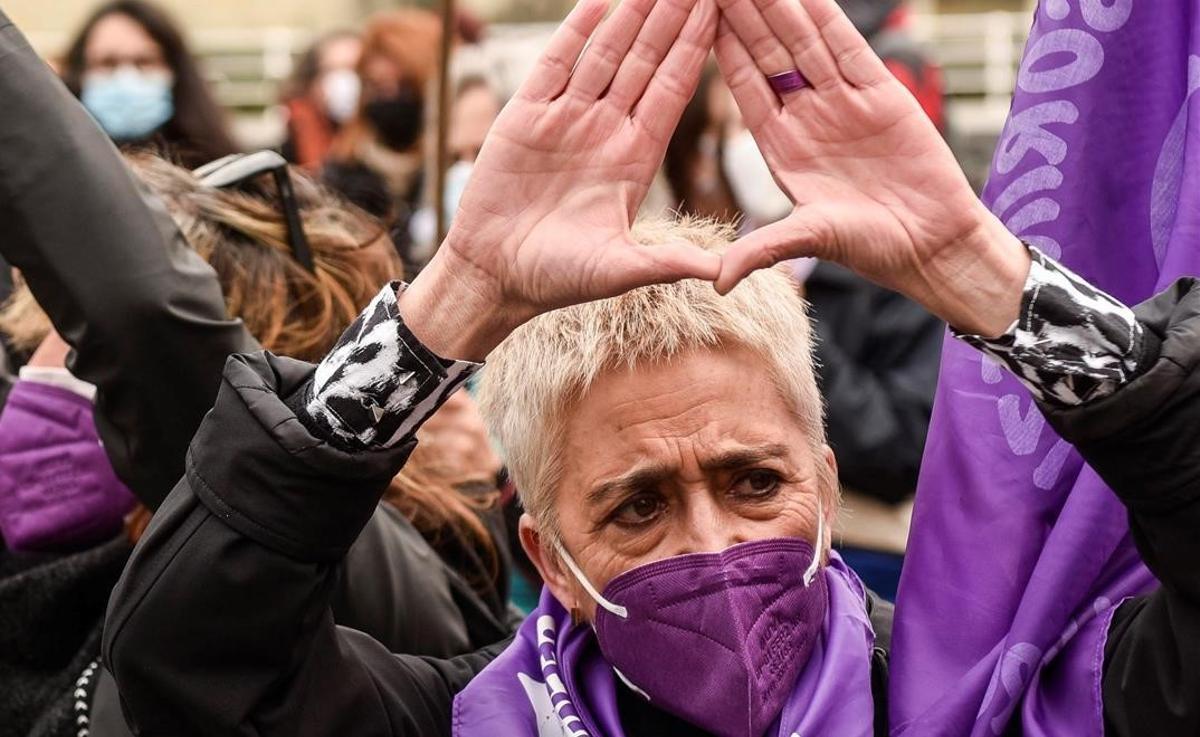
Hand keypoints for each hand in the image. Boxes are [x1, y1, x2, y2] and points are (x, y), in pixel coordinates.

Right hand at [402, 0, 720, 360]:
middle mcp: (606, 130)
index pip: (673, 91)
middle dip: (671, 16)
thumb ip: (669, 262)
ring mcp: (567, 119)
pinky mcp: (526, 115)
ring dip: (631, 12)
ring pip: (606, 52)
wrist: (494, 277)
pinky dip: (576, 29)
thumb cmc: (558, 279)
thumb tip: (724, 272)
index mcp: (636, 158)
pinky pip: (555, 62)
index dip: (696, 50)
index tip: (720, 10)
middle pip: (646, 60)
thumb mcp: (621, 269)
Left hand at [712, 0, 1027, 334]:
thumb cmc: (871, 248)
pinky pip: (847, 46)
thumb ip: (762, 250)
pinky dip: (827, 16)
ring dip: (779, 5)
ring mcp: (842, 102)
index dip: (719, 47)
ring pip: (803, 40)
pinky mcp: (880, 94)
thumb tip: (717, 282)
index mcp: (780, 146)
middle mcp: (806, 117)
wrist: (932, 244)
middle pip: (768, 51)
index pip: (744, 84)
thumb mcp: (808, 242)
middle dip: (743, 12)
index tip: (693, 14)